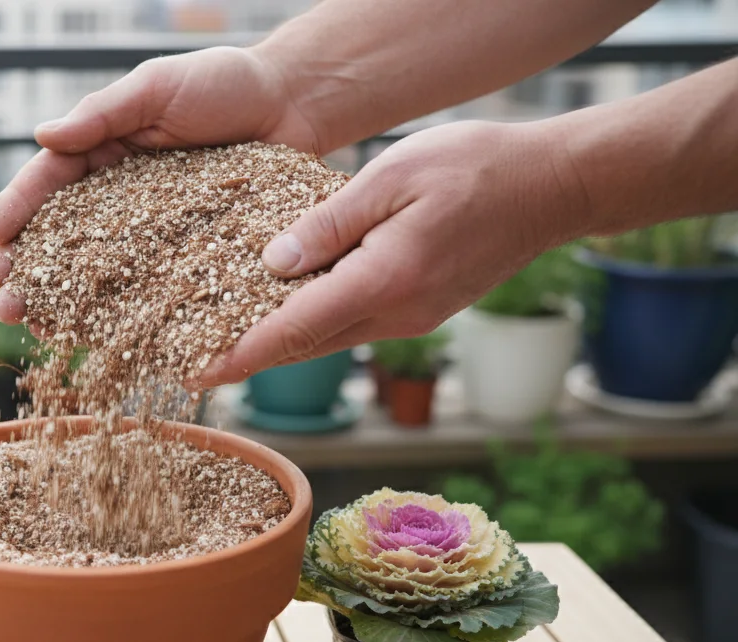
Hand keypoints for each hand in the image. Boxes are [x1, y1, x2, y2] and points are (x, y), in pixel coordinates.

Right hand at [0, 45, 320, 322]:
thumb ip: (102, 113)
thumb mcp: (157, 88)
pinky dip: (119, 317)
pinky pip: (148, 292)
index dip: (18, 209)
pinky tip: (94, 340)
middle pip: (60, 238)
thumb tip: (43, 136)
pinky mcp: (186, 260)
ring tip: (31, 328)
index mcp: (100, 152)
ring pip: (95, 274)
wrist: (295, 105)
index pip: (47, 182)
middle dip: (25, 271)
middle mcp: (117, 199)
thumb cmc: (224, 84)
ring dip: (59, 304)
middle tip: (0, 300)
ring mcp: (150, 234)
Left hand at [200, 120, 587, 385]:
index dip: (239, 354)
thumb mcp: (390, 177)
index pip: (293, 330)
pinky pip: (350, 324)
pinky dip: (311, 323)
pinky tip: (283, 307)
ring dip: (277, 343)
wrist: (551, 188)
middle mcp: (394, 315)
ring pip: (326, 338)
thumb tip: (272, 264)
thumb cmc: (474, 168)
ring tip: (222, 340)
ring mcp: (409, 319)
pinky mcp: (418, 312)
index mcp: (383, 281)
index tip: (195, 373)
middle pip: (302, 346)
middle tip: (191, 365)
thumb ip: (328, 224)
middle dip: (246, 358)